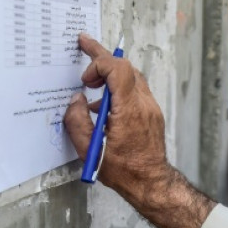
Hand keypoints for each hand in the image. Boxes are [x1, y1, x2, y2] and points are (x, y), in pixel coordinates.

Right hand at [65, 34, 169, 202]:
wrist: (150, 182)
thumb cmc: (123, 170)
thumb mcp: (89, 150)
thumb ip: (77, 121)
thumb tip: (75, 100)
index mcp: (129, 110)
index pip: (118, 69)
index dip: (98, 64)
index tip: (85, 78)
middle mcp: (143, 104)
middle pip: (125, 67)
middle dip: (102, 57)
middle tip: (83, 44)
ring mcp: (151, 107)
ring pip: (132, 76)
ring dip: (110, 74)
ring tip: (90, 84)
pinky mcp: (152, 113)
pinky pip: (135, 90)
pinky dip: (118, 88)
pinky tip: (103, 105)